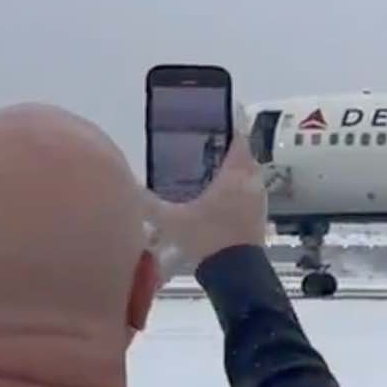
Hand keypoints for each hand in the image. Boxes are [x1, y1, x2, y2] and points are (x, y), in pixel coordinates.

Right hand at [147, 107, 267, 276]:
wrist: (237, 275)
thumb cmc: (207, 240)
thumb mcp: (171, 220)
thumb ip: (148, 202)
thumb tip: (127, 186)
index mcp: (236, 174)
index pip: (239, 137)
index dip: (230, 122)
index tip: (220, 111)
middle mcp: (253, 182)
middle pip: (242, 155)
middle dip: (226, 146)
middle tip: (204, 141)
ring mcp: (259, 200)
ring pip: (246, 174)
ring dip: (230, 168)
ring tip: (206, 165)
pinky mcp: (259, 216)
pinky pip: (247, 191)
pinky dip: (234, 186)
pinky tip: (215, 193)